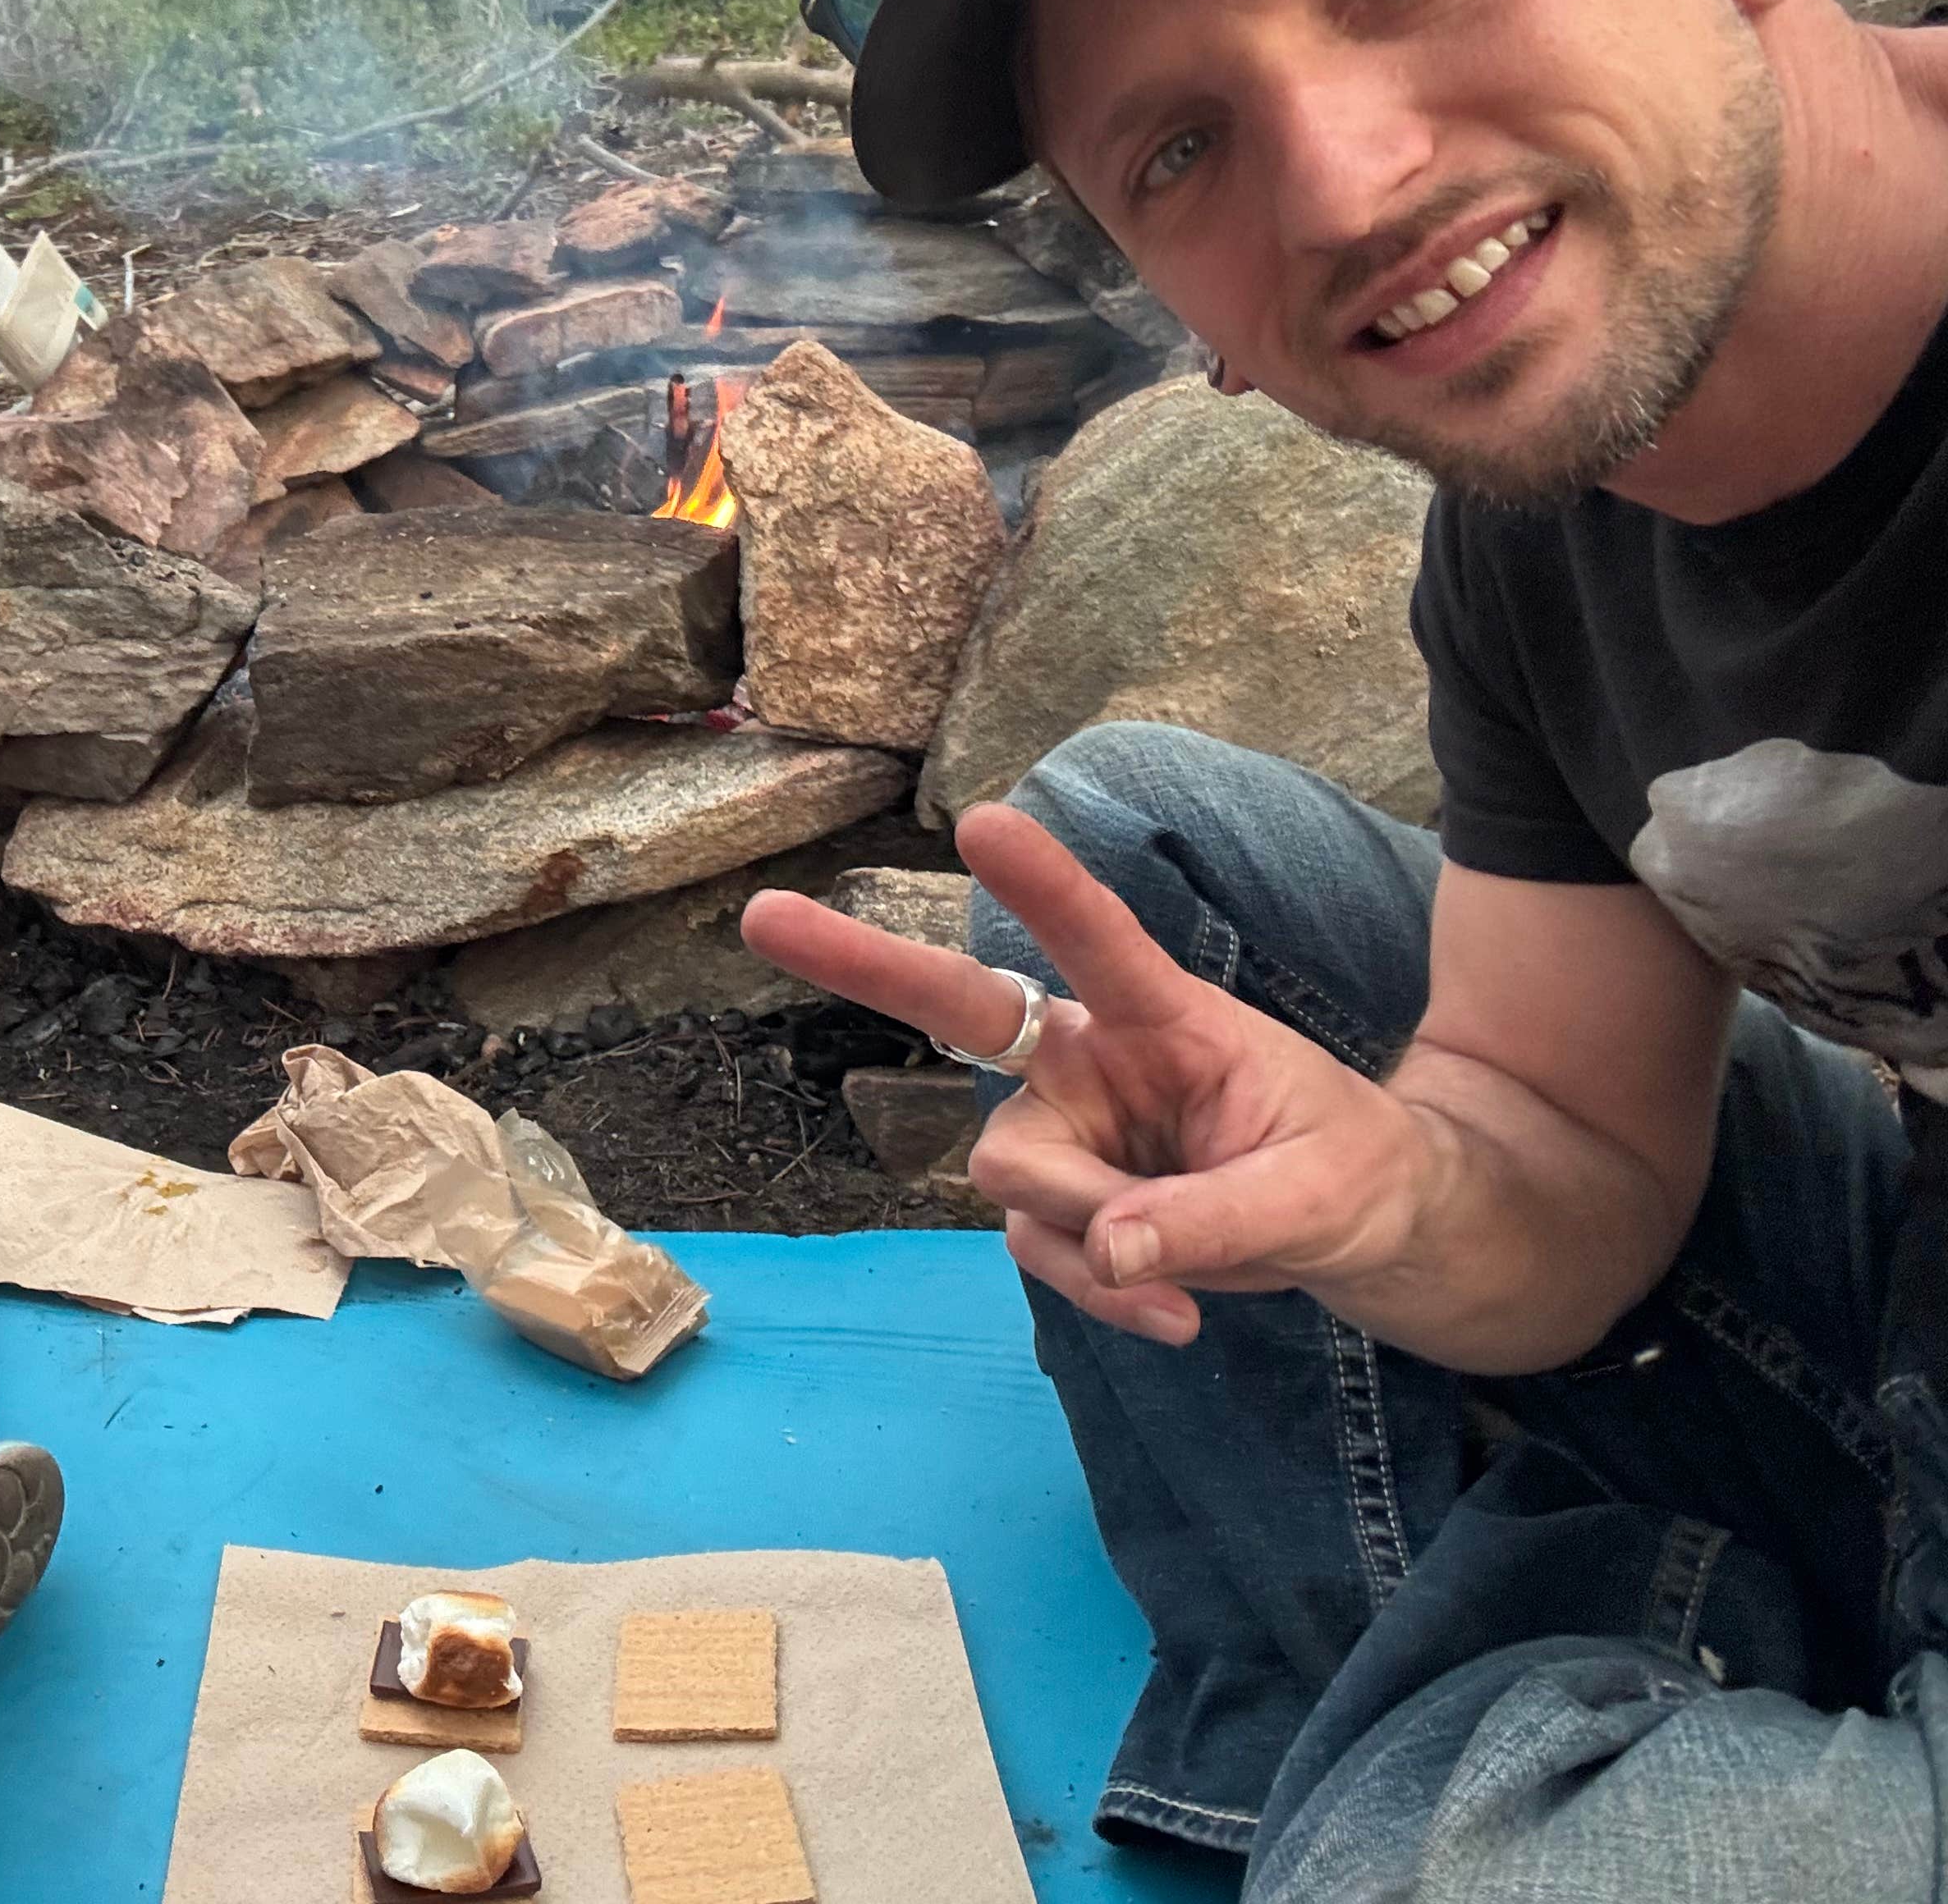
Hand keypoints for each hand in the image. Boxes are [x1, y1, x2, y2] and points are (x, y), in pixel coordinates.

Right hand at [739, 804, 1433, 1345]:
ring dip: (1087, 1238)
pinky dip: (1102, 1295)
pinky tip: (1175, 1322)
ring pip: (1010, 1177)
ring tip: (1188, 1287)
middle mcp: (1093, 1061)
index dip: (1041, 885)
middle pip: (960, 1010)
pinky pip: (1041, 1254)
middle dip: (861, 962)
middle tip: (762, 914)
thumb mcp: (1322, 1195)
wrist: (1381, 1239)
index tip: (980, 819)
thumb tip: (1115, 1251)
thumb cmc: (1360, 1176)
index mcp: (1167, 1017)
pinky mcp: (1065, 1208)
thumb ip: (1217, 1220)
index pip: (1098, 938)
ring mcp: (1068, 1134)